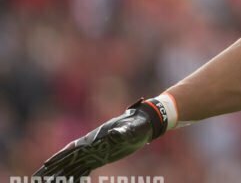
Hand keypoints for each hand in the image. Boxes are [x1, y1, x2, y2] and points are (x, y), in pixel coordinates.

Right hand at [34, 98, 166, 179]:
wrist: (146, 122)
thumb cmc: (139, 124)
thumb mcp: (133, 128)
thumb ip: (123, 131)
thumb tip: (115, 135)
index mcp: (94, 139)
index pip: (72, 151)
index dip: (58, 158)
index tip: (44, 166)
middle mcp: (90, 146)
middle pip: (66, 160)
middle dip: (51, 169)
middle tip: (36, 179)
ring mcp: (94, 152)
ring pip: (72, 166)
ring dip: (59, 175)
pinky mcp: (101, 157)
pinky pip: (83, 169)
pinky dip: (75, 177)